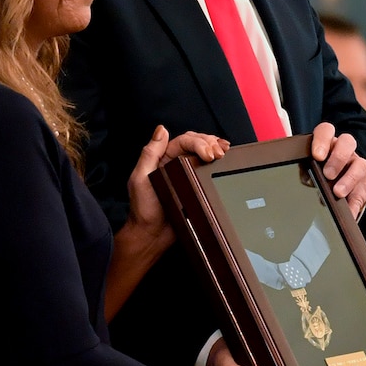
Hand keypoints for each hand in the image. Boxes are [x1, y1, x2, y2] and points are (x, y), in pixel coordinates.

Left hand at [124, 127, 228, 242]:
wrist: (152, 235)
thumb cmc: (144, 210)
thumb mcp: (140, 178)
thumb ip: (150, 153)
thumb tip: (161, 130)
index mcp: (161, 158)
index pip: (183, 141)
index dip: (199, 143)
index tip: (208, 153)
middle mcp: (174, 163)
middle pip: (196, 143)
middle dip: (210, 143)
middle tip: (218, 154)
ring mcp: (186, 174)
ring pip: (203, 152)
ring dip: (216, 148)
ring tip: (224, 152)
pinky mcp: (195, 186)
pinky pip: (207, 169)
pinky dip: (217, 161)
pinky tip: (224, 158)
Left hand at [311, 122, 365, 218]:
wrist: (332, 194)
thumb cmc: (315, 177)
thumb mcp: (307, 172)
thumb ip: (306, 172)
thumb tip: (308, 180)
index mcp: (327, 142)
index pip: (326, 131)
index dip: (322, 140)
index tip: (317, 155)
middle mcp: (344, 150)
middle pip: (347, 142)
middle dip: (338, 158)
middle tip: (327, 174)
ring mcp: (358, 164)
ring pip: (360, 164)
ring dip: (349, 179)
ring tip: (338, 193)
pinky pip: (365, 189)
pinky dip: (356, 202)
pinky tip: (349, 212)